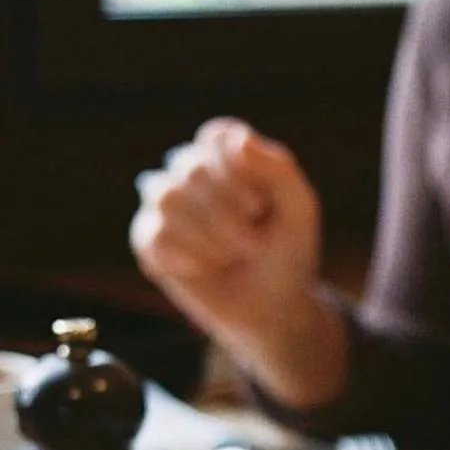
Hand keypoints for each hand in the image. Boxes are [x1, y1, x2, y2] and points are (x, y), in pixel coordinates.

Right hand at [130, 119, 345, 403]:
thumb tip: (237, 139)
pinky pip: (151, 235)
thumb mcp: (300, 210)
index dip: (241, 176)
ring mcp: (166, 205)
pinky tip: (203, 270)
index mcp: (227, 155)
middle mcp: (191, 172)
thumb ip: (278, 167)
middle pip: (190, 167)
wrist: (272, 311)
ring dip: (208, 237)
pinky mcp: (149, 240)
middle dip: (228, 214)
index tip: (262, 207)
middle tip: (253, 244)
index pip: (217, 138)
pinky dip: (186, 258)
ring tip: (230, 257)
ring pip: (165, 197)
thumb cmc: (287, 255)